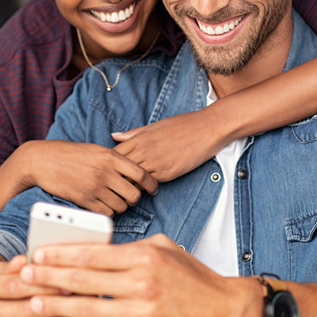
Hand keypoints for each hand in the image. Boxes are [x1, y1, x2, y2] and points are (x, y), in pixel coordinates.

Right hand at [8, 140, 158, 215]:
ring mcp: (95, 187)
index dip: (151, 184)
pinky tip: (104, 205)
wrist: (44, 160)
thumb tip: (134, 172)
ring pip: (122, 206)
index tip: (152, 188)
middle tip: (129, 196)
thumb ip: (115, 159)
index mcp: (111, 157)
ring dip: (121, 206)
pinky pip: (106, 213)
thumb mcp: (96, 150)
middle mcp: (105, 172)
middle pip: (134, 194)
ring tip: (115, 200)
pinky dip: (108, 212)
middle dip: (134, 197)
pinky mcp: (84, 200)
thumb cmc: (71, 154)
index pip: (141, 174)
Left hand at [21, 234, 265, 316]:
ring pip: (89, 310)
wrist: (226, 312)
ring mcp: (144, 314)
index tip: (38, 254)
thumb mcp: (165, 249)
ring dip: (58, 307)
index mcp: (145, 257)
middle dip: (49, 278)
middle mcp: (143, 283)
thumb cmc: (194, 278)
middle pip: (84, 281)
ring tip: (36, 303)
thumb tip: (95, 250)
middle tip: (25, 276)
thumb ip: (130, 249)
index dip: (61, 254)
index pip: (93, 254)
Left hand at [112, 109, 228, 181]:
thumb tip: (114, 136)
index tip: (110, 170)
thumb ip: (134, 134)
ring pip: (132, 179)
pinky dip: (145, 188)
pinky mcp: (167, 173)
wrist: (206, 128)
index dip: (109, 164)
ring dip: (128, 186)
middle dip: (115, 178)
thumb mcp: (155, 126)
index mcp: (139, 138)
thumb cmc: (182, 125)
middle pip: (119, 169)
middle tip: (113, 185)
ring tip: (127, 191)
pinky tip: (145, 190)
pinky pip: (149, 184)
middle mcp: (144, 151)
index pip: (114, 155)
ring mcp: (155, 162)